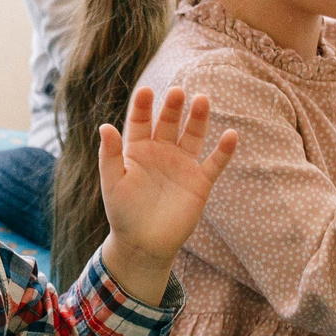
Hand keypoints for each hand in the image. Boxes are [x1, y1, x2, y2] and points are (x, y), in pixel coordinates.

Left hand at [96, 86, 237, 302]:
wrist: (144, 244)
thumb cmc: (123, 214)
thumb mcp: (113, 183)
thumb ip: (110, 155)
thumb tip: (105, 126)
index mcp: (138, 149)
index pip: (141, 121)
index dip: (143, 106)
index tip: (146, 91)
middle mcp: (162, 152)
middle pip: (169, 122)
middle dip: (173, 107)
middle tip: (177, 92)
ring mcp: (182, 165)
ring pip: (193, 135)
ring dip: (198, 119)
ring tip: (202, 100)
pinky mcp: (200, 182)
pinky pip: (214, 162)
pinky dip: (224, 150)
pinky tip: (231, 135)